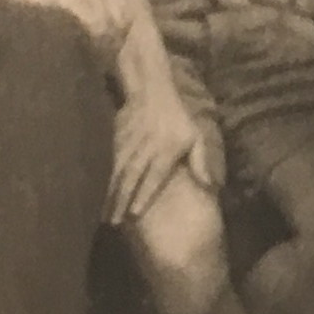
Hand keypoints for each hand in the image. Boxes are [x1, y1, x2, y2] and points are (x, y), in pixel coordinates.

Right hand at [108, 83, 202, 223]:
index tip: (135, 214)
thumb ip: (200, 161)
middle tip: (114, 222)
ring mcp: (129, 146)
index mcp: (166, 151)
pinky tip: (103, 194)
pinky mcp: (117, 142)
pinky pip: (110, 164)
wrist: (152, 92)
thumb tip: (209, 185)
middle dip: (121, 201)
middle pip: (131, 179)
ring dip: (111, 194)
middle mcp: (145, 150)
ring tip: (105, 214)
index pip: (153, 177)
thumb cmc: (178, 118)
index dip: (144, 195)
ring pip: (117, 173)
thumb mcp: (195, 136)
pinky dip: (106, 180)